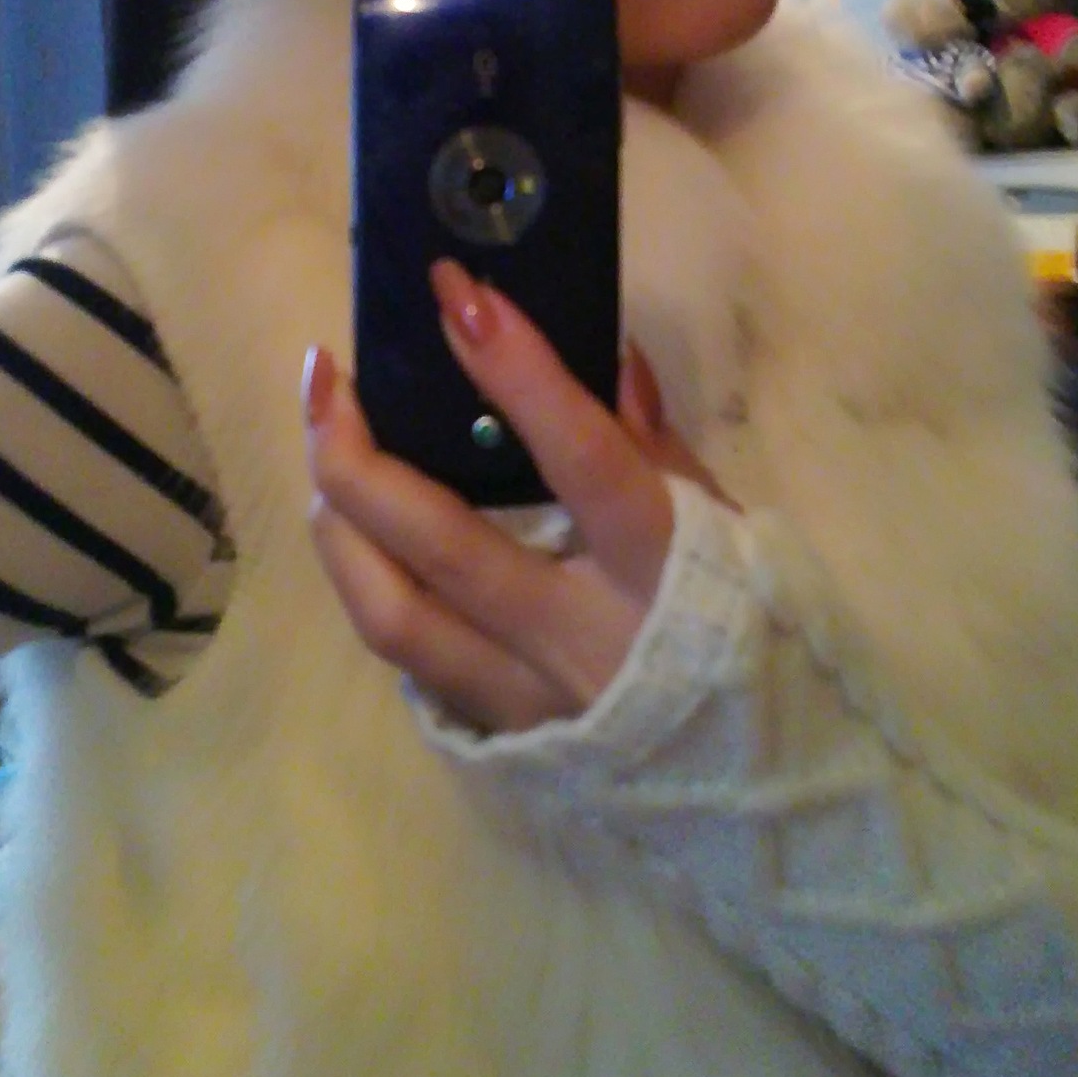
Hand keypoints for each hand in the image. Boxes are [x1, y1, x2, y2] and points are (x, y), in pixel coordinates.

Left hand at [304, 259, 732, 734]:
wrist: (754, 782)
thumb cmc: (744, 632)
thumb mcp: (721, 530)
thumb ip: (654, 447)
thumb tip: (602, 352)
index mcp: (660, 569)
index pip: (581, 458)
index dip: (518, 372)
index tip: (458, 294)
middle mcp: (579, 634)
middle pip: (441, 543)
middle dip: (363, 452)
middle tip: (329, 376)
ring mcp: (526, 694)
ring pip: (392, 613)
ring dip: (338, 523)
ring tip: (322, 451)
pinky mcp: (493, 732)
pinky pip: (406, 654)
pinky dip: (369, 584)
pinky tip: (352, 533)